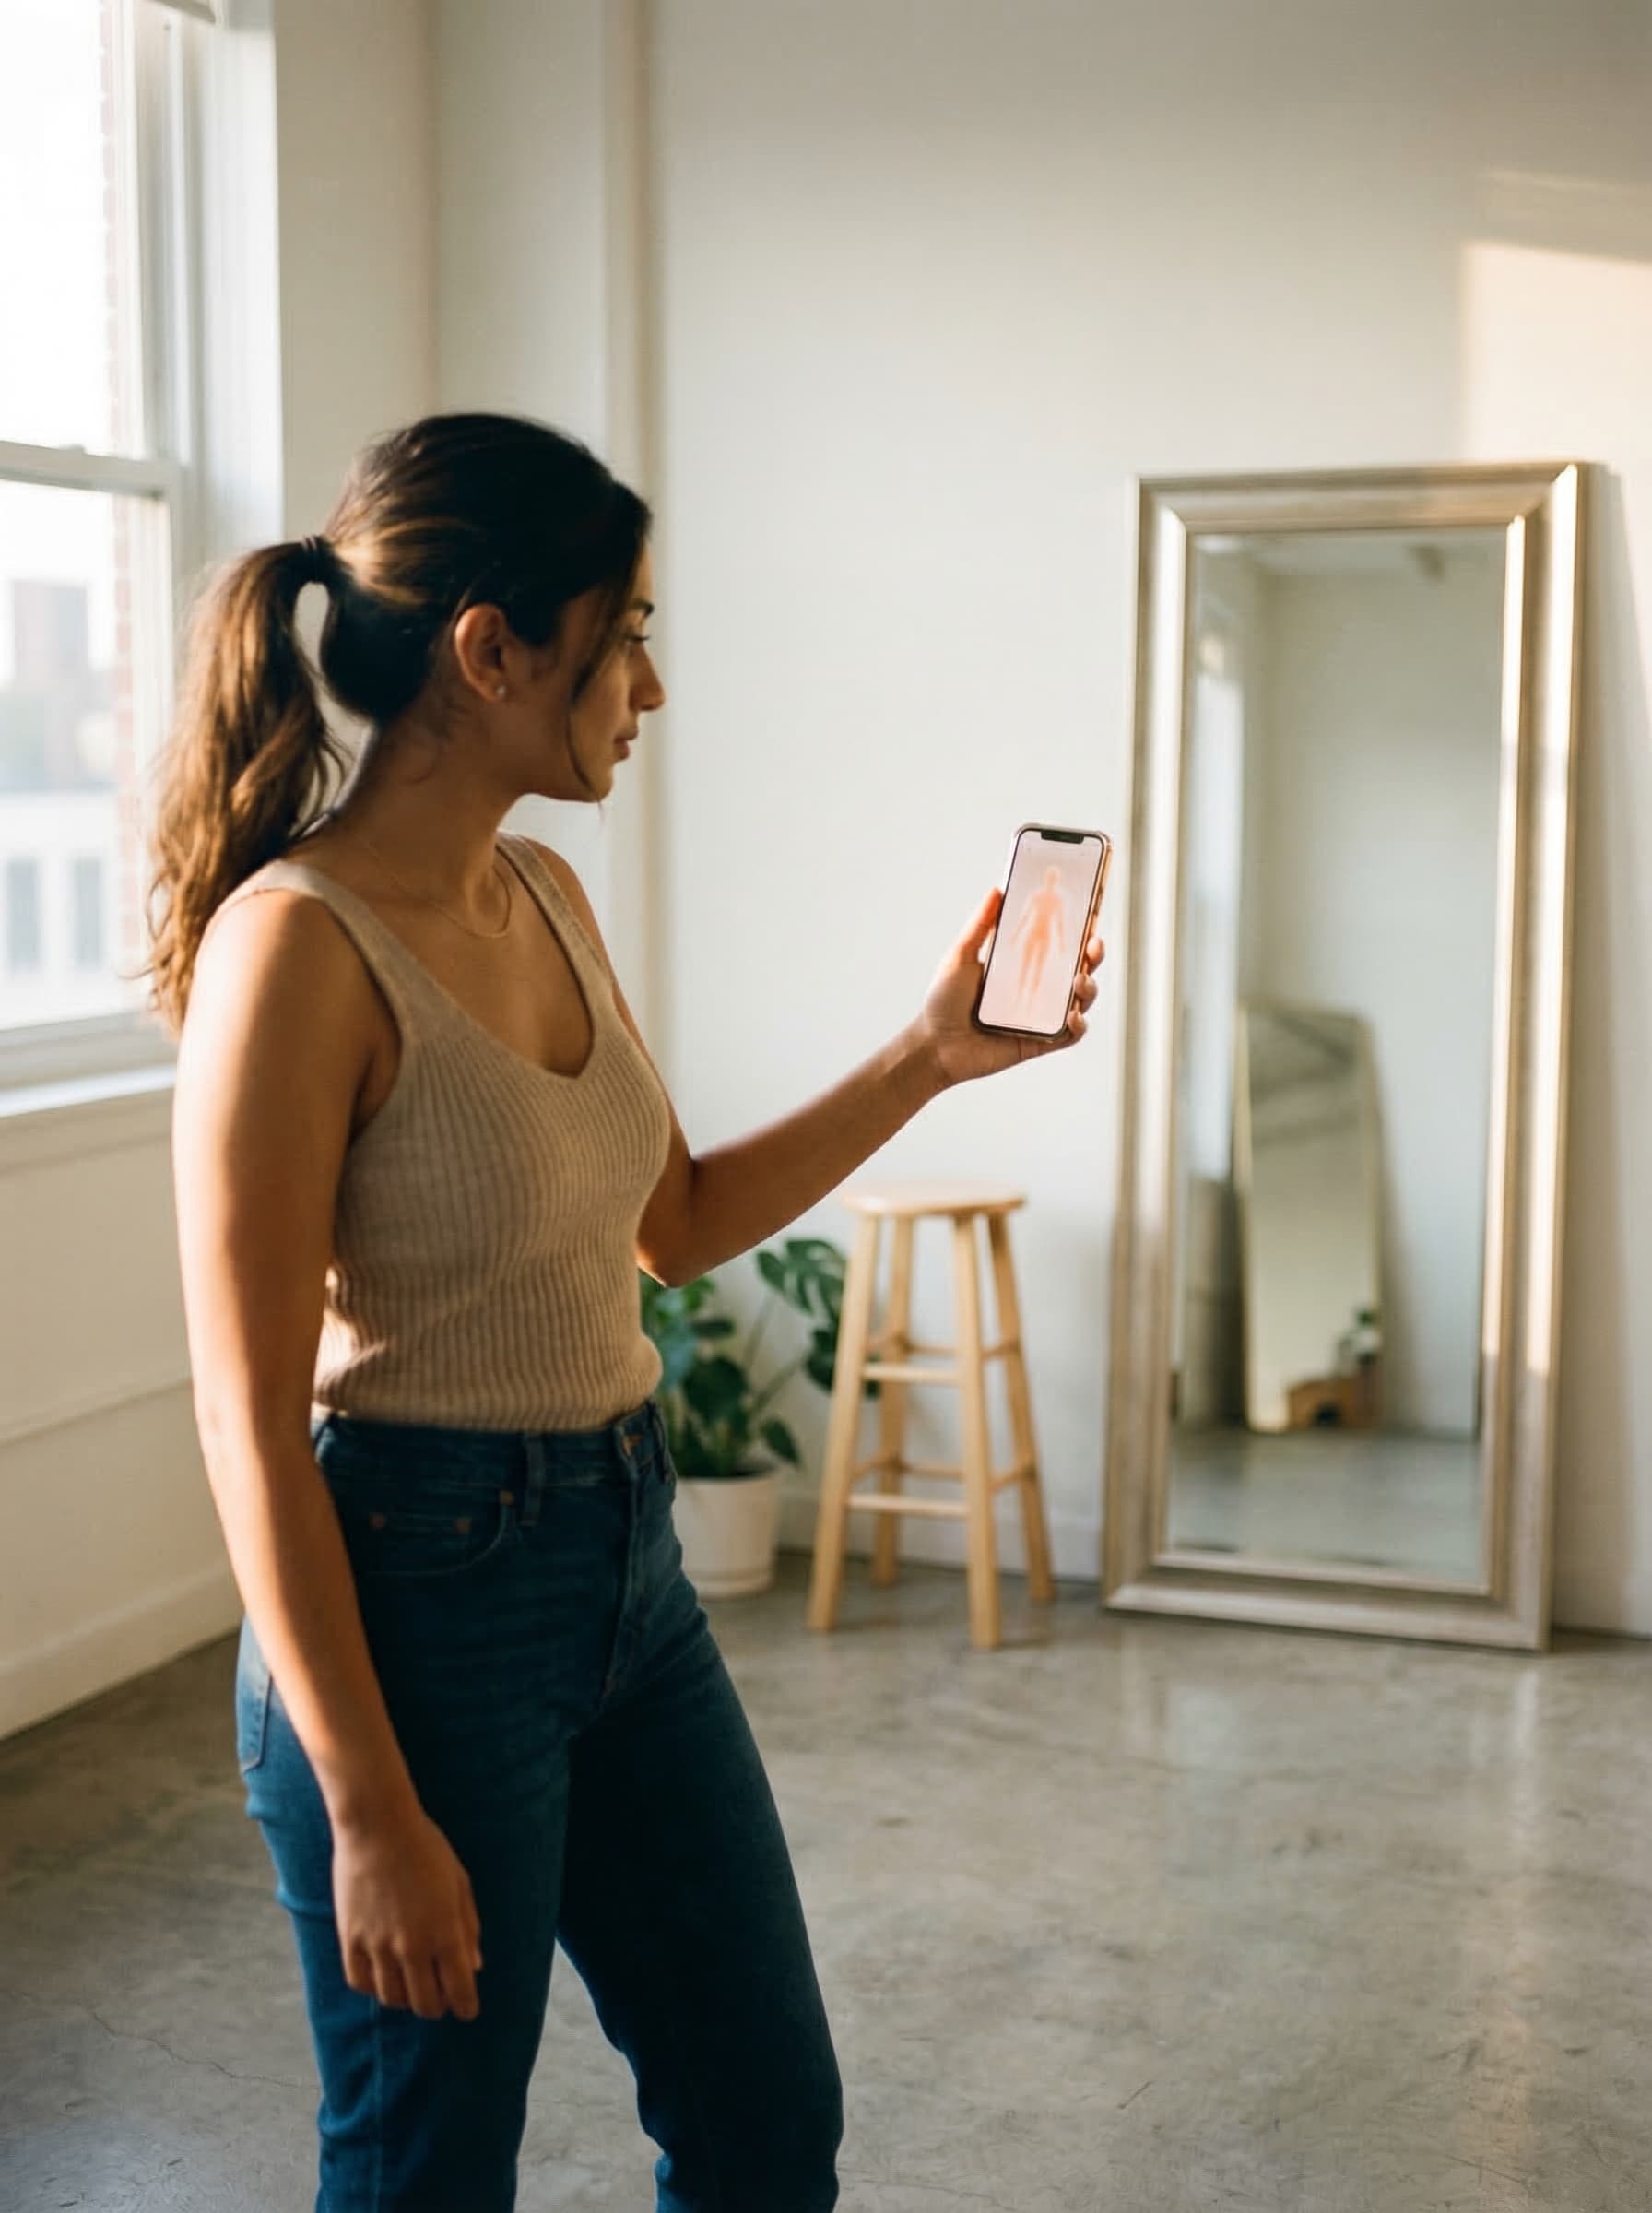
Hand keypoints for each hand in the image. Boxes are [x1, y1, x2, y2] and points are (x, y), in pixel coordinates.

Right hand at [332, 1806, 483, 2021]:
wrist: (377, 1826)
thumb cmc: (425, 1848)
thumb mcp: (459, 1882)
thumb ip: (468, 1927)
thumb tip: (475, 1965)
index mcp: (445, 1931)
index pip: (460, 1990)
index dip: (466, 2006)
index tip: (467, 2010)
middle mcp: (412, 1946)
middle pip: (426, 2004)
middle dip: (437, 2006)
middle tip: (440, 1997)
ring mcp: (378, 1945)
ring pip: (393, 1999)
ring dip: (406, 1998)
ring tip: (411, 1984)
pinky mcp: (350, 1939)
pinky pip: (360, 1982)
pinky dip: (373, 1987)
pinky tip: (383, 1975)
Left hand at [914, 886, 1104, 1089]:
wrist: (934, 1045)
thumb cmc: (943, 1001)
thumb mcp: (960, 957)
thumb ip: (980, 926)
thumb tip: (996, 890)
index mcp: (1022, 965)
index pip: (1057, 944)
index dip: (1077, 929)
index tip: (1089, 911)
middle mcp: (1037, 989)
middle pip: (1078, 969)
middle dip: (1093, 955)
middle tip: (1094, 944)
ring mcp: (1041, 1016)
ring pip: (1081, 1000)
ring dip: (1089, 988)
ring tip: (1079, 980)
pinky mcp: (1040, 1042)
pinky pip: (1070, 1035)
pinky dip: (1078, 1025)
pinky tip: (1072, 1016)